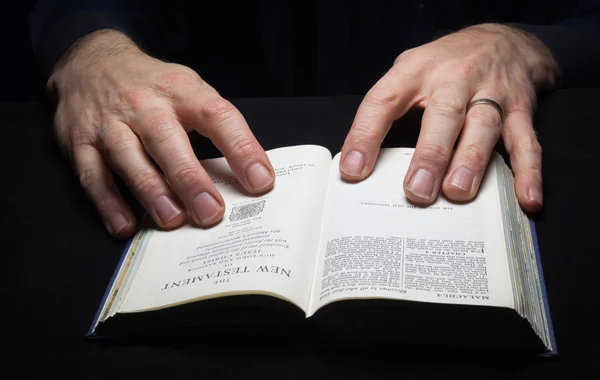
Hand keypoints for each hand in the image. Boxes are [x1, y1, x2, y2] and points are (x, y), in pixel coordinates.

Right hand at [49, 30, 274, 236]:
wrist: (92, 61)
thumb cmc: (154, 86)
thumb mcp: (189, 89)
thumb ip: (215, 126)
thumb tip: (251, 175)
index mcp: (181, 90)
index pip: (217, 116)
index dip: (241, 148)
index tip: (260, 181)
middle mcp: (145, 104)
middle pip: (168, 140)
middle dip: (190, 179)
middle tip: (211, 213)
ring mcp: (109, 123)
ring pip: (130, 159)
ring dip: (152, 192)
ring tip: (173, 220)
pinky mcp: (80, 142)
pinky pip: (92, 175)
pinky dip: (108, 203)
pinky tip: (125, 226)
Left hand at [340, 23, 557, 211]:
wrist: (501, 40)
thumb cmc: (442, 66)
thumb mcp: (407, 72)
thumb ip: (387, 109)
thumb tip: (360, 164)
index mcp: (415, 71)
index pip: (383, 101)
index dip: (365, 135)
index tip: (353, 171)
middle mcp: (454, 79)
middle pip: (442, 115)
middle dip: (430, 154)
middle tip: (417, 190)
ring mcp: (491, 92)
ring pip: (484, 126)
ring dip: (471, 161)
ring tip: (458, 192)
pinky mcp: (520, 109)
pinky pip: (526, 142)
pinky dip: (529, 172)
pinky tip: (527, 199)